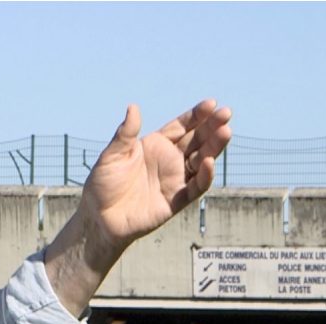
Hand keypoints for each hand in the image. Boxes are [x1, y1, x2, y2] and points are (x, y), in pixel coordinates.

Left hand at [82, 99, 231, 249]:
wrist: (99, 217)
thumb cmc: (103, 185)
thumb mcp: (112, 155)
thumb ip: (125, 134)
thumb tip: (133, 107)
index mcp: (155, 146)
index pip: (182, 127)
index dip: (196, 116)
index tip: (210, 104)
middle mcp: (169, 161)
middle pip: (197, 141)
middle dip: (212, 127)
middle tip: (226, 113)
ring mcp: (175, 180)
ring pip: (202, 161)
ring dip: (214, 147)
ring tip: (225, 131)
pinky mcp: (176, 200)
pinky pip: (195, 187)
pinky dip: (204, 176)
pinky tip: (208, 162)